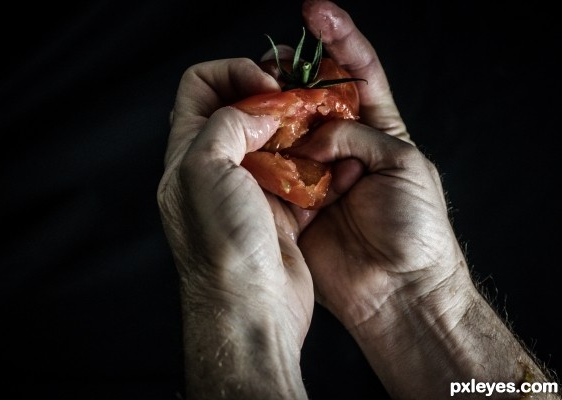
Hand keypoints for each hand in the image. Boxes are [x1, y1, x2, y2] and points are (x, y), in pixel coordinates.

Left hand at [158, 59, 312, 397]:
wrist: (252, 310)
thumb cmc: (222, 244)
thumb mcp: (207, 170)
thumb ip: (227, 124)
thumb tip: (259, 110)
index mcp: (188, 154)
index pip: (200, 87)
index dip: (233, 72)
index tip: (267, 83)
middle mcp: (215, 169)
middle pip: (240, 109)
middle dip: (272, 94)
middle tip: (300, 96)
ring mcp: (250, 190)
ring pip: (274, 139)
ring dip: (298, 127)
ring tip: (320, 123)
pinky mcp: (280, 211)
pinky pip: (299, 172)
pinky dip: (316, 160)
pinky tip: (332, 159)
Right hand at [294, 2, 558, 398]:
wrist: (397, 290)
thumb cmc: (415, 227)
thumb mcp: (404, 165)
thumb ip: (358, 137)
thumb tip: (312, 138)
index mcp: (378, 128)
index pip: (357, 72)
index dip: (337, 38)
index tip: (313, 12)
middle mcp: (343, 144)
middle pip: (315, 94)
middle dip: (295, 70)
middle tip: (273, 59)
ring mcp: (316, 170)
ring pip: (289, 127)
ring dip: (275, 109)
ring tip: (258, 95)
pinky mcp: (295, 197)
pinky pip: (276, 166)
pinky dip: (265, 151)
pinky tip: (252, 137)